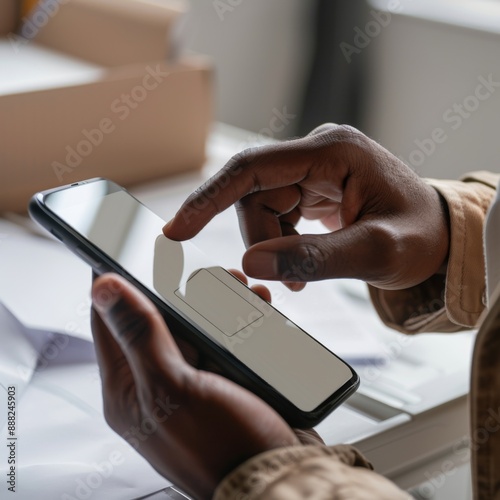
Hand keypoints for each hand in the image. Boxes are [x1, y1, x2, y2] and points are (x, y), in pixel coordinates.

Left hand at [91, 272, 316, 498]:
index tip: (134, 250)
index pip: (109, 321)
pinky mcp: (224, 381)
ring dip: (218, 304)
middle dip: (183, 291)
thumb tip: (105, 288)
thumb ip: (139, 334)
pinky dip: (240, 323)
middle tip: (209, 273)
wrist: (280, 478)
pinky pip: (225, 341)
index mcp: (130, 387)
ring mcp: (192, 382)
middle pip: (159, 320)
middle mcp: (157, 383)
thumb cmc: (223, 446)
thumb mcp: (174, 386)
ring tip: (241, 288)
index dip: (118, 283)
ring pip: (197, 326)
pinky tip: (258, 312)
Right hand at [163, 124, 449, 290]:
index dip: (209, 199)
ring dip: (270, 244)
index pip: (252, 169)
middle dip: (259, 239)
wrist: (439, 235)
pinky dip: (279, 241)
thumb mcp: (376, 252)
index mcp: (334, 152)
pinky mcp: (312, 184)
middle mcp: (319, 151)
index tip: (176, 230)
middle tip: (286, 279)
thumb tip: (252, 264)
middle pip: (253, 193)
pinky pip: (275, 211)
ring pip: (260, 205)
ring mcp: (314, 167)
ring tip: (299, 276)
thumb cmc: (419, 238)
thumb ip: (314, 258)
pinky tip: (299, 261)